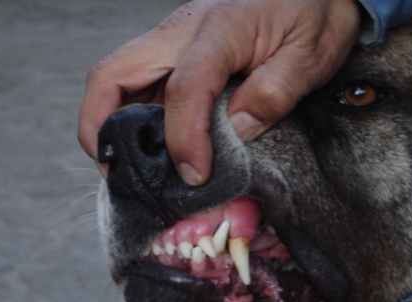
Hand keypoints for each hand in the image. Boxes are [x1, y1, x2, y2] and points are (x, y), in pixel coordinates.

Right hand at [78, 0, 359, 183]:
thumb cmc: (311, 16)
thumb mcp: (310, 55)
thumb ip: (275, 92)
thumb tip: (236, 128)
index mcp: (220, 30)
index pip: (184, 89)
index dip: (183, 140)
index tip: (195, 175)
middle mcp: (181, 30)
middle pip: (112, 74)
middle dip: (100, 127)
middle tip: (116, 171)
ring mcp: (171, 40)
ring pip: (115, 78)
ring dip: (111, 124)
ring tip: (130, 165)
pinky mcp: (173, 52)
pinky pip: (136, 84)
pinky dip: (130, 117)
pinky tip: (149, 145)